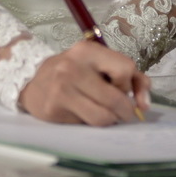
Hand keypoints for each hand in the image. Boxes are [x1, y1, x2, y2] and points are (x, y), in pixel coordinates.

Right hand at [18, 40, 150, 125]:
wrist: (32, 80)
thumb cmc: (74, 70)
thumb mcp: (99, 63)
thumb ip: (130, 76)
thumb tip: (144, 103)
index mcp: (88, 51)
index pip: (125, 69)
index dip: (130, 84)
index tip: (124, 89)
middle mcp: (73, 68)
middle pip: (115, 99)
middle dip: (126, 110)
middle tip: (124, 112)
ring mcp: (62, 90)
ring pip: (103, 117)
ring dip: (111, 120)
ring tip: (107, 115)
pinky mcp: (54, 110)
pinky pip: (86, 125)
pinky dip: (92, 123)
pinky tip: (85, 114)